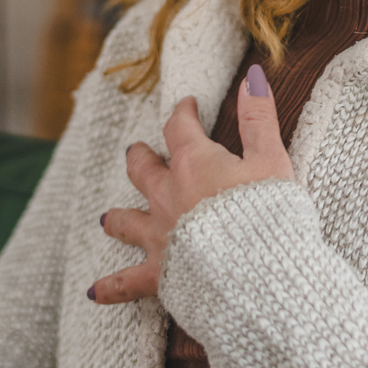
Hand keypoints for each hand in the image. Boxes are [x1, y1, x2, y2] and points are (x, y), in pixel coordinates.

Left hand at [91, 65, 294, 305]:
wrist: (259, 272)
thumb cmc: (270, 215)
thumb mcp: (272, 159)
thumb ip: (258, 118)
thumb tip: (251, 75)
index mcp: (196, 164)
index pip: (180, 128)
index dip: (183, 114)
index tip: (187, 107)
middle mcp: (168, 196)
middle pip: (142, 169)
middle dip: (140, 158)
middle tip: (137, 152)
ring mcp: (159, 236)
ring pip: (126, 221)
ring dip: (117, 218)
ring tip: (107, 218)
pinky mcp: (159, 274)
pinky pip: (126, 282)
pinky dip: (111, 287)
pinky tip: (96, 292)